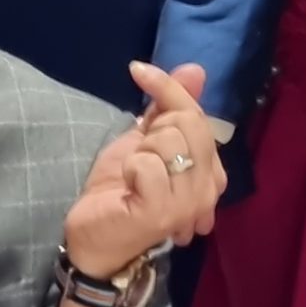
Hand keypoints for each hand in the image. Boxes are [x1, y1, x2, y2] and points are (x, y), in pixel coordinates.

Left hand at [62, 61, 225, 278]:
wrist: (94, 238)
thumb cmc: (120, 191)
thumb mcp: (143, 141)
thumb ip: (168, 108)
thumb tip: (195, 69)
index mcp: (211, 172)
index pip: (198, 115)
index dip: (169, 88)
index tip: (138, 70)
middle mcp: (209, 189)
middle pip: (187, 123)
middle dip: (152, 130)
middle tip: (140, 158)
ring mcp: (189, 204)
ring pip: (168, 141)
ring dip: (140, 152)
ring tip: (136, 178)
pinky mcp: (162, 212)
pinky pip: (148, 165)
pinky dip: (131, 168)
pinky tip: (128, 188)